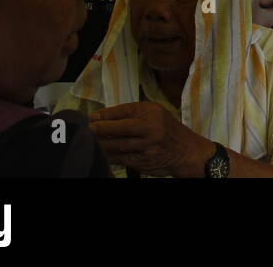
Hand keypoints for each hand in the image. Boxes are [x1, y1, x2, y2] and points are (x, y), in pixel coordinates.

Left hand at [89, 102, 214, 177]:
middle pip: (119, 128)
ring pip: (118, 145)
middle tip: (85, 129)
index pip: (123, 111)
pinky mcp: (143, 161)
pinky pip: (121, 158)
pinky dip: (108, 156)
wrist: (186, 151)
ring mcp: (148, 146)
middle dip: (100, 129)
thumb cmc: (167, 130)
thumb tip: (102, 117)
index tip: (90, 118)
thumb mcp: (155, 114)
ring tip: (88, 142)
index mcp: (151, 112)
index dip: (104, 115)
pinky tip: (100, 153)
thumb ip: (133, 114)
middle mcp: (151, 128)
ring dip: (100, 144)